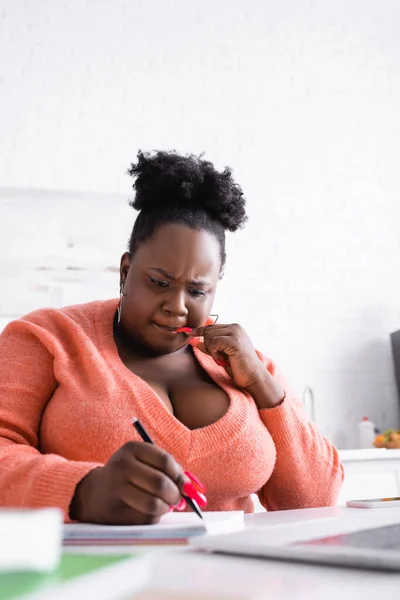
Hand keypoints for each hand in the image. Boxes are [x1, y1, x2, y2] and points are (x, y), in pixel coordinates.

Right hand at [70, 442, 199, 524]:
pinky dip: (154, 517)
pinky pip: (146, 518)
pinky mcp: (116, 511)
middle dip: (175, 495)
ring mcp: (117, 489)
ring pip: (154, 504)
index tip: (185, 485)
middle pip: (160, 483)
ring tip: (165, 506)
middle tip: (178, 500)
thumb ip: (166, 469)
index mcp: (132, 449)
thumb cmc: (129, 475)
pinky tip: (149, 511)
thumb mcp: (142, 461)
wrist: (95, 493)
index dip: (179, 475)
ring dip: (166, 508)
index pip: (165, 460)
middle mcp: (122, 466)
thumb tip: (191, 488)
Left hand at [188, 323, 284, 408]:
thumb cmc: (238, 367)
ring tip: (222, 359)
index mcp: (234, 328)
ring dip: (211, 350)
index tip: (188, 334)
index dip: (199, 330)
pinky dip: (214, 353)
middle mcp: (235, 327)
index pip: (211, 326)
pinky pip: (213, 342)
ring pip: (209, 336)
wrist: (253, 377)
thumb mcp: (221, 354)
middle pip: (208, 330)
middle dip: (208, 345)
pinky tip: (222, 359)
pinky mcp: (234, 341)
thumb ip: (209, 346)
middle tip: (218, 357)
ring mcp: (236, 333)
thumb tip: (193, 341)